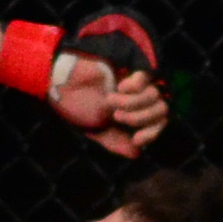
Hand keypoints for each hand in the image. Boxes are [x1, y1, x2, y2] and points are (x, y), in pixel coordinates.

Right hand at [52, 54, 168, 157]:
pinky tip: (121, 86)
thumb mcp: (95, 129)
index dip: (151, 134)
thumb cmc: (75, 105)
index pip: (157, 124)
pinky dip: (136, 85)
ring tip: (110, 99)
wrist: (61, 81)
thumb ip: (115, 141)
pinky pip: (147, 77)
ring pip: (155, 96)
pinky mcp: (129, 68)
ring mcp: (135, 84)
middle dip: (140, 118)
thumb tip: (137, 153)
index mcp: (131, 115)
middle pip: (161, 111)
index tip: (136, 139)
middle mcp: (137, 99)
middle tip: (117, 116)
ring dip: (133, 102)